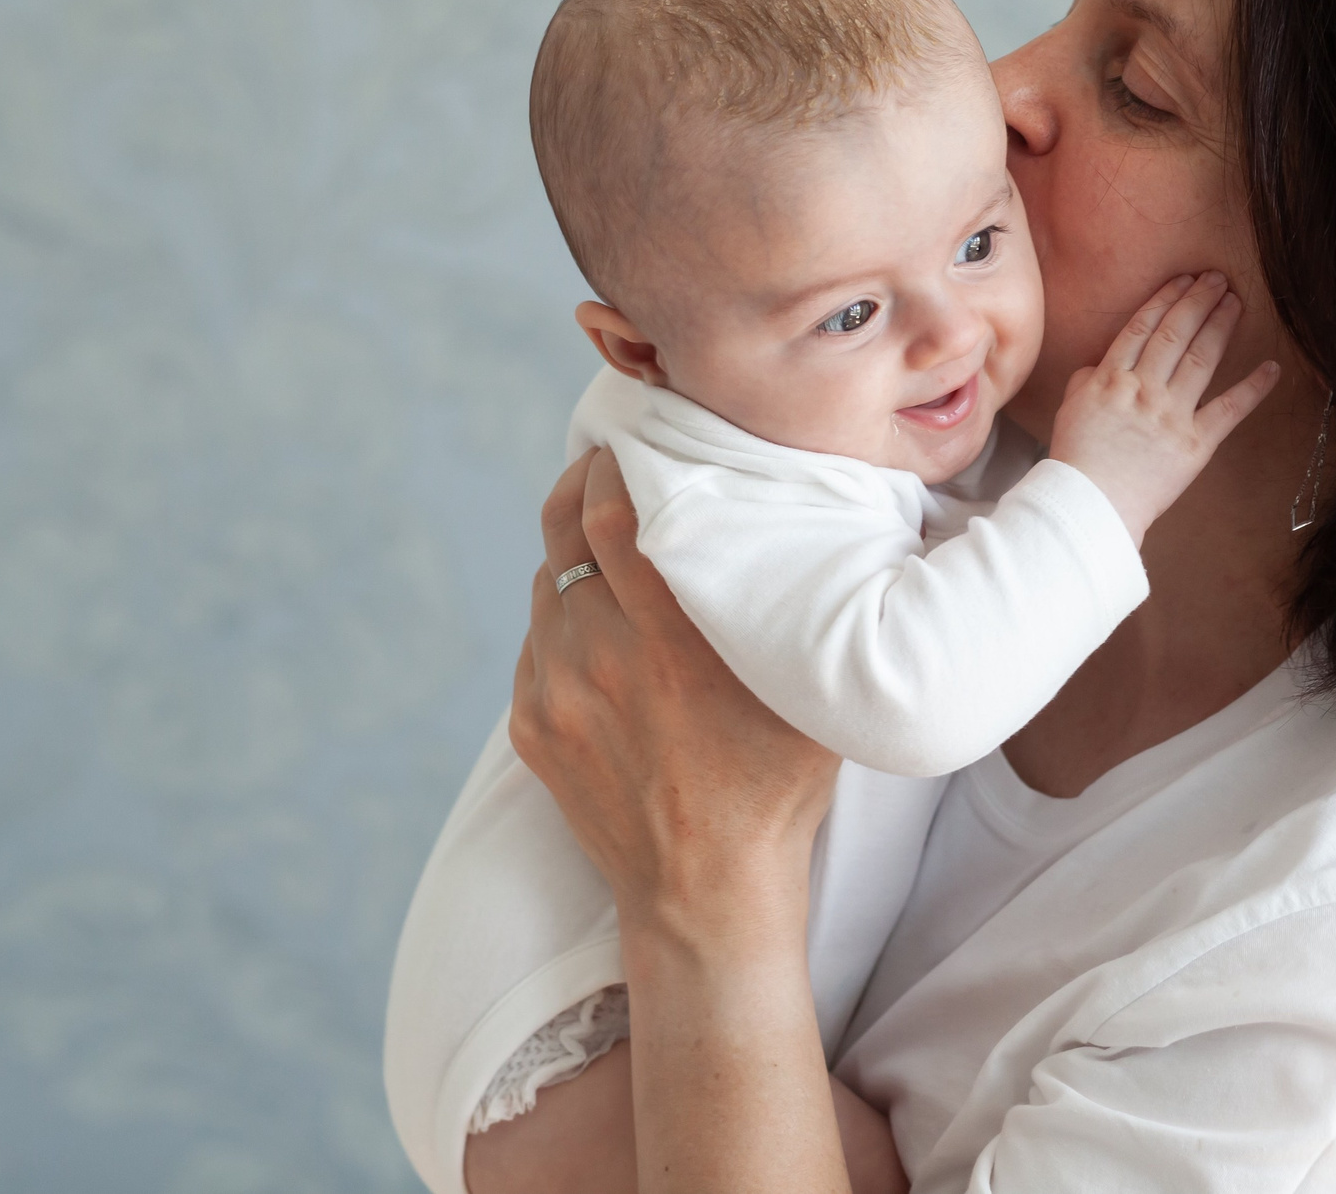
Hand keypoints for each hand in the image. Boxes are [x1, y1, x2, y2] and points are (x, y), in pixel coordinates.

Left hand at [492, 451, 902, 1193]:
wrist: (705, 896)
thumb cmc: (778, 786)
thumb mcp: (803, 684)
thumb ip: (787, 601)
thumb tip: (799, 517)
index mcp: (670, 639)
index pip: (613, 511)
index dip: (616, 463)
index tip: (637, 440)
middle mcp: (601, 656)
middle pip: (562, 528)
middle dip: (584, 486)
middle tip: (614, 466)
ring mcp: (556, 692)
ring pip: (546, 582)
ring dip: (573, 554)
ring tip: (613, 547)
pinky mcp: (532, 727)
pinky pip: (537, 641)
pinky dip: (563, 618)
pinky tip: (604, 626)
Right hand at [1048, 271, 1279, 543]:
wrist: (1090, 506)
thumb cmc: (1076, 461)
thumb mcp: (1069, 409)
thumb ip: (1086, 380)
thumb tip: (1100, 365)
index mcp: (1111, 378)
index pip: (1142, 327)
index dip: (1166, 299)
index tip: (1183, 280)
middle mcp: (1144, 389)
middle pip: (1175, 334)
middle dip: (1198, 300)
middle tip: (1217, 278)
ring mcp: (1171, 415)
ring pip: (1201, 359)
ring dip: (1221, 326)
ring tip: (1235, 302)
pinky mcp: (1195, 444)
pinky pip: (1229, 410)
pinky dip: (1253, 388)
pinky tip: (1272, 368)